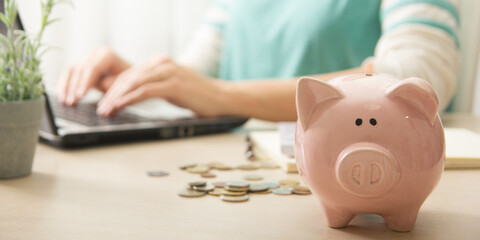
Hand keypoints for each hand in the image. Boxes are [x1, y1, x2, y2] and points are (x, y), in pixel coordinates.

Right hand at [57, 47, 130, 104]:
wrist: (128, 78)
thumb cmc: (128, 82)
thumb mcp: (123, 84)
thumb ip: (112, 84)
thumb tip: (102, 84)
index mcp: (107, 55)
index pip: (92, 68)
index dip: (85, 82)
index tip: (80, 95)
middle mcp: (95, 54)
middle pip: (80, 69)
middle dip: (74, 87)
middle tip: (71, 102)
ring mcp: (87, 59)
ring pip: (70, 71)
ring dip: (65, 87)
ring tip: (64, 102)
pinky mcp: (81, 66)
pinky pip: (68, 74)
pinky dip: (63, 86)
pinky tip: (60, 97)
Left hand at [96, 55, 227, 116]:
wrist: (223, 98)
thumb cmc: (199, 96)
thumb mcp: (172, 87)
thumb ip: (154, 86)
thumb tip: (132, 94)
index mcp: (161, 62)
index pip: (130, 73)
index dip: (113, 88)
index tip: (103, 101)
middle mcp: (163, 63)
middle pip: (128, 77)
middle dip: (110, 93)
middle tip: (100, 108)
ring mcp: (169, 72)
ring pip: (134, 83)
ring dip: (116, 97)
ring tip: (106, 110)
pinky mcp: (174, 84)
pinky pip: (146, 91)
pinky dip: (130, 99)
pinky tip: (120, 106)